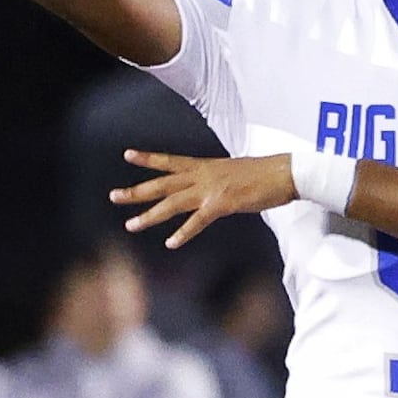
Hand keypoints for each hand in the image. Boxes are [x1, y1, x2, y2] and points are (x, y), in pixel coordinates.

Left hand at [110, 149, 294, 248]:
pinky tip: (170, 243)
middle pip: (162, 184)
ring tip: (130, 224)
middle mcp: (202, 175)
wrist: (284, 172)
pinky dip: (184, 232)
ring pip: (172, 203)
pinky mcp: (222, 204)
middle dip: (137, 191)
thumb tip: (208, 192)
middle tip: (113, 196)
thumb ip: (215, 182)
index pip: (170, 161)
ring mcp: (210, 189)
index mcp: (205, 166)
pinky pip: (198, 221)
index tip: (127, 154)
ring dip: (150, 215)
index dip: (148, 159)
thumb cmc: (263, 175)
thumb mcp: (232, 174)